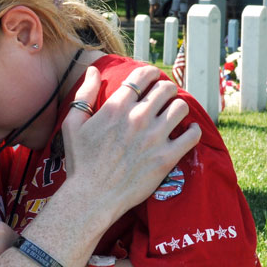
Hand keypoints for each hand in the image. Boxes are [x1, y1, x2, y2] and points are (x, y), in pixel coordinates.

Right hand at [61, 65, 200, 220]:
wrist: (92, 196)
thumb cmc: (80, 161)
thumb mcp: (72, 124)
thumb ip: (84, 94)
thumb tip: (92, 70)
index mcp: (116, 107)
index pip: (143, 76)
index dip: (151, 73)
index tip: (152, 77)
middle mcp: (137, 118)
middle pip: (166, 89)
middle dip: (166, 88)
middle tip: (164, 96)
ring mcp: (154, 138)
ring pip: (181, 107)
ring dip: (178, 106)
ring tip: (174, 112)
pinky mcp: (167, 157)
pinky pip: (192, 136)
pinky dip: (193, 130)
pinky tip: (188, 131)